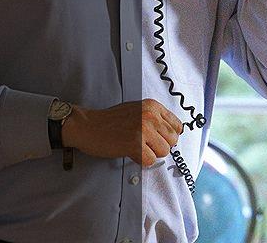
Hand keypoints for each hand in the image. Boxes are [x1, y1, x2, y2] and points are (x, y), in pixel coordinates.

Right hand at [60, 99, 182, 166]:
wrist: (88, 125)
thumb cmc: (111, 120)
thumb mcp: (137, 110)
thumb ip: (155, 119)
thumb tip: (171, 134)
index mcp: (153, 106)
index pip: (177, 126)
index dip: (169, 136)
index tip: (158, 139)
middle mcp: (151, 116)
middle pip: (172, 140)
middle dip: (160, 146)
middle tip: (145, 144)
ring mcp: (143, 130)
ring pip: (163, 152)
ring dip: (150, 154)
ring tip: (136, 147)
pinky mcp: (135, 144)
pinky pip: (150, 161)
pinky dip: (141, 160)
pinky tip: (130, 152)